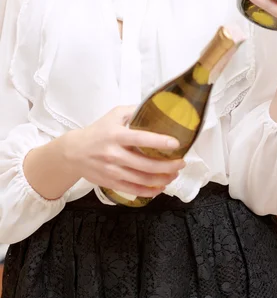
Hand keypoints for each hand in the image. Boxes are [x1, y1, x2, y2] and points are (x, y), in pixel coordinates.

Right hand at [66, 105, 185, 197]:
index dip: (160, 142)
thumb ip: (134, 111)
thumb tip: (156, 107)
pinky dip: (149, 191)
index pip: (141, 139)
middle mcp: (114, 154)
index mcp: (116, 135)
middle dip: (167, 165)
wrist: (73, 152)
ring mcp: (112, 170)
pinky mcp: (111, 183)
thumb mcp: (114, 115)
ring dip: (162, 179)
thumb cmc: (98, 131)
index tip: (176, 143)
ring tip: (174, 174)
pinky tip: (160, 187)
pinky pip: (133, 189)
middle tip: (181, 162)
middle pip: (145, 164)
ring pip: (142, 179)